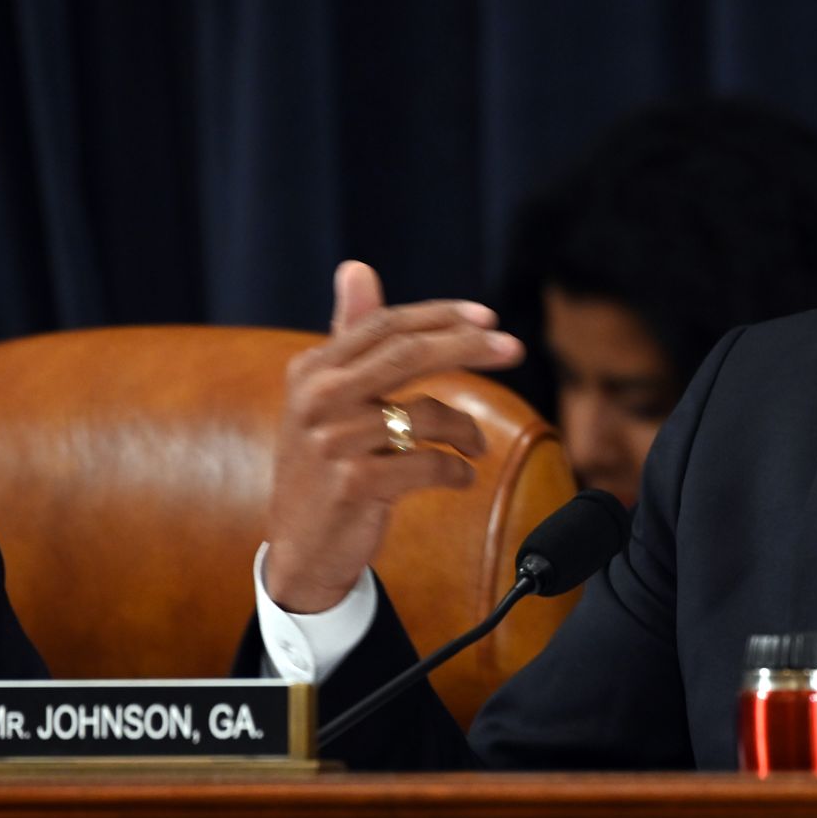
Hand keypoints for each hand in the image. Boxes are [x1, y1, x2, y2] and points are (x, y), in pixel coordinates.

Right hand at [264, 261, 523, 612]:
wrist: (302, 550)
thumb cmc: (325, 467)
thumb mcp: (328, 398)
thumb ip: (349, 335)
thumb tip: (357, 267)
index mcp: (312, 370)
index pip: (387, 325)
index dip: (442, 317)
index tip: (489, 318)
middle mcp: (317, 399)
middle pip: (408, 354)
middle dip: (468, 346)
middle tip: (514, 347)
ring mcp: (333, 442)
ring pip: (428, 414)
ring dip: (465, 430)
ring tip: (474, 445)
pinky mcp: (355, 484)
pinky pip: (429, 464)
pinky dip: (456, 470)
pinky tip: (460, 476)